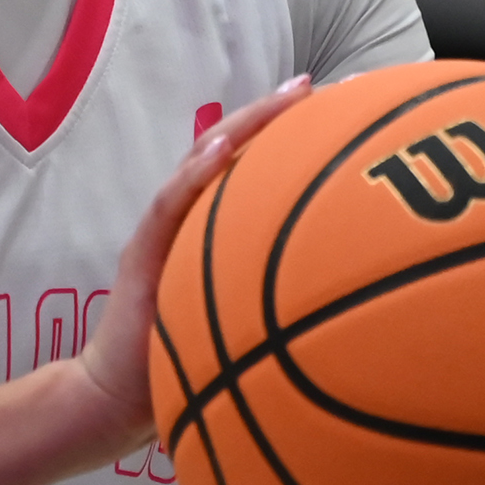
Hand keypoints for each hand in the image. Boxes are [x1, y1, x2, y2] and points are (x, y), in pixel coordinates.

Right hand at [78, 76, 314, 444]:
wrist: (120, 397)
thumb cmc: (189, 367)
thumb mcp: (249, 327)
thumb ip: (286, 302)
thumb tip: (364, 306)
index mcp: (217, 231)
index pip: (256, 170)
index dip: (295, 138)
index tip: (347, 112)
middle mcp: (192, 219)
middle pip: (234, 149)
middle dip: (279, 114)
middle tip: (323, 87)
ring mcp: (164, 229)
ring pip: (205, 160)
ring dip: (246, 125)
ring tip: (286, 98)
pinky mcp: (142, 250)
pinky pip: (170, 203)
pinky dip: (197, 171)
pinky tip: (225, 147)